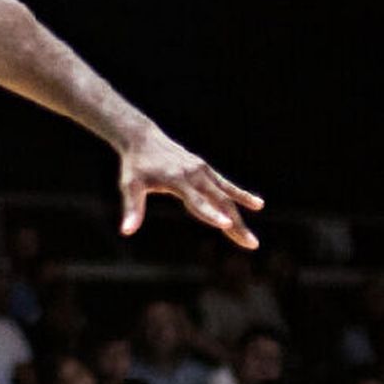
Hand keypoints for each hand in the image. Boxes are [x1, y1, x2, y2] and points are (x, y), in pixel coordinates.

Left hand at [117, 132, 262, 250]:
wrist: (143, 138)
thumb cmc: (136, 166)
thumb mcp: (130, 186)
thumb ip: (132, 209)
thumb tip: (126, 231)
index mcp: (178, 180)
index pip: (197, 201)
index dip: (211, 213)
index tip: (226, 224)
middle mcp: (195, 175)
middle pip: (219, 202)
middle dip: (235, 225)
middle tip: (251, 245)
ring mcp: (203, 171)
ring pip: (226, 196)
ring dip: (241, 217)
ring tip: (252, 240)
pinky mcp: (205, 169)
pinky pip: (226, 185)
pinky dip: (240, 195)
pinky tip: (258, 204)